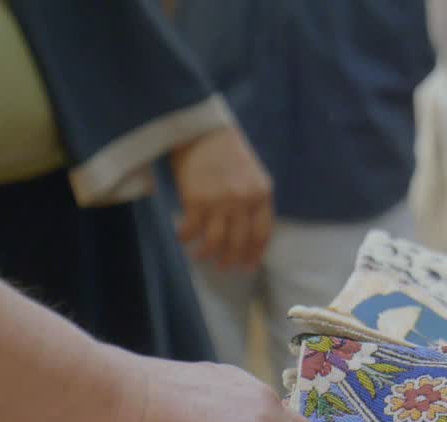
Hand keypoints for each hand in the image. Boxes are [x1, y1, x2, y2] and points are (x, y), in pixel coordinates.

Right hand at [170, 126, 272, 270]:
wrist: (201, 129)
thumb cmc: (227, 151)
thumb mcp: (253, 175)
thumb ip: (254, 201)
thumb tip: (248, 232)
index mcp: (261, 194)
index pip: (262, 233)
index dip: (255, 253)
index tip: (249, 265)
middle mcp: (243, 200)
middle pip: (239, 241)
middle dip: (231, 259)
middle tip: (224, 267)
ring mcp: (219, 201)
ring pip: (216, 241)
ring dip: (208, 253)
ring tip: (202, 257)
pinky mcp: (195, 199)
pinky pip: (192, 229)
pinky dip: (186, 238)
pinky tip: (184, 240)